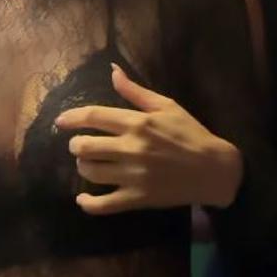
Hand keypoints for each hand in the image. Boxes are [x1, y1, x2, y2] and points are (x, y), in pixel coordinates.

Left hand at [55, 63, 241, 215]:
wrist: (215, 169)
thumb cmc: (190, 133)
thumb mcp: (166, 105)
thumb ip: (135, 91)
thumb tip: (113, 71)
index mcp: (138, 122)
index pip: (94, 116)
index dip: (72, 117)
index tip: (61, 121)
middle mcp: (132, 148)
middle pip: (85, 145)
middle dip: (76, 144)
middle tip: (80, 145)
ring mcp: (134, 175)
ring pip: (91, 171)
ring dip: (83, 166)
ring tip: (88, 163)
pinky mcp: (138, 198)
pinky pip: (104, 205)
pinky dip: (88, 203)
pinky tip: (83, 198)